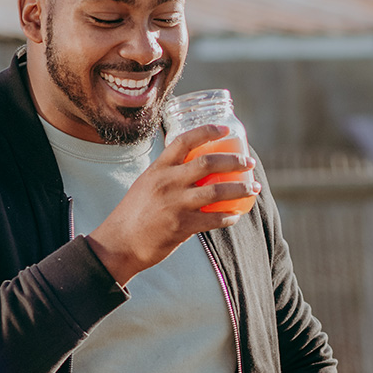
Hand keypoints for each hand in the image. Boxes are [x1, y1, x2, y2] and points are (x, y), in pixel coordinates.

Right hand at [85, 124, 258, 284]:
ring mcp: (175, 204)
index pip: (184, 140)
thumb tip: (195, 167)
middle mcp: (167, 182)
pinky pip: (213, 219)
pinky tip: (236, 215)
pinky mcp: (181, 227)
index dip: (207, 131)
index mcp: (158, 168)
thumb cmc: (135, 214)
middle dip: (234, 160)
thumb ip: (168, 175)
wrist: (120, 244)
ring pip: (217, 191)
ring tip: (253, 188)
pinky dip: (229, 217)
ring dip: (240, 189)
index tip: (226, 129)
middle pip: (208, 163)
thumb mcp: (146, 184)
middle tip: (249, 161)